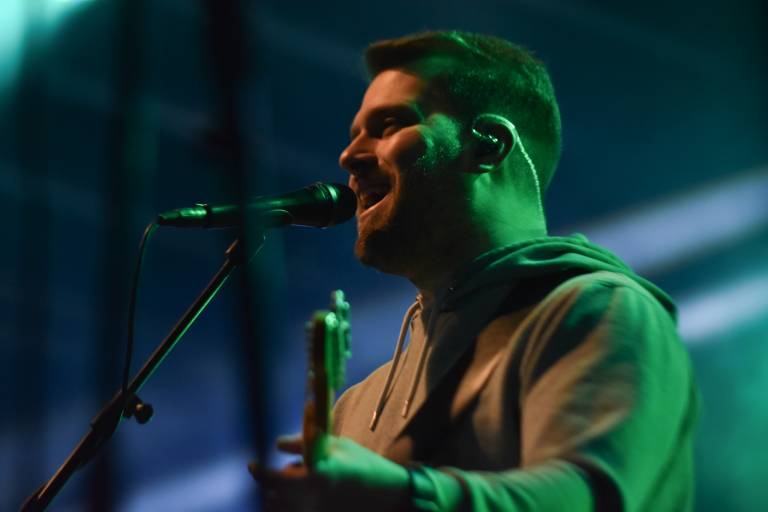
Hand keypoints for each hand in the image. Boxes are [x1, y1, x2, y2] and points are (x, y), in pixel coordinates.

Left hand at [251, 434, 410, 511]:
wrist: (385, 492)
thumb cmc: (361, 464)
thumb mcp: (335, 445)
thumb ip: (303, 443)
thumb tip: (278, 444)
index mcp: (317, 476)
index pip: (276, 479)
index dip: (260, 473)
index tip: (252, 464)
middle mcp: (313, 498)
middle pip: (273, 496)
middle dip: (268, 483)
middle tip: (268, 471)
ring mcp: (315, 510)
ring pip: (279, 507)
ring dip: (277, 495)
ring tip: (292, 481)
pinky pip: (292, 511)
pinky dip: (289, 504)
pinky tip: (300, 493)